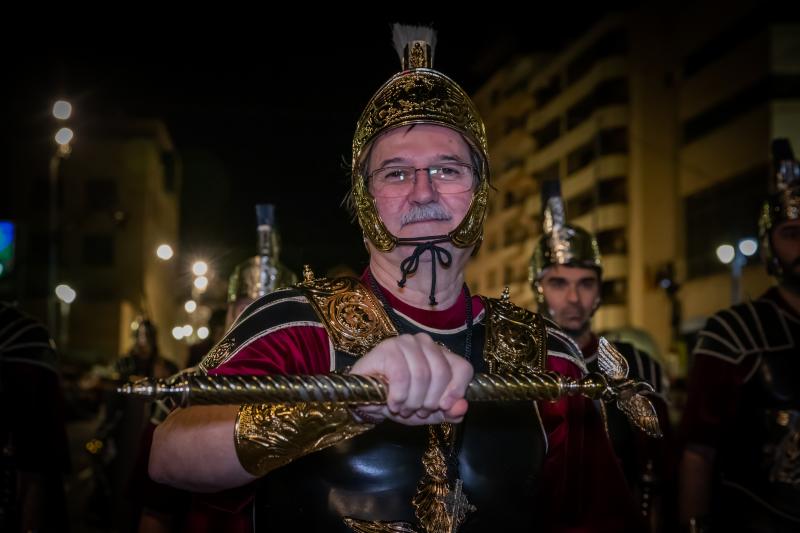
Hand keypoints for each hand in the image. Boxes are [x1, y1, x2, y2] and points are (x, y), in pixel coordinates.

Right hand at [350, 333, 472, 424]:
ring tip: (403, 409)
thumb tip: (461, 408)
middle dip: (430, 400)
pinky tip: (392, 403)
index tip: (443, 407)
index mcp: (441, 356)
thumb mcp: (428, 412)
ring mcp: (406, 343)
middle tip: (417, 411)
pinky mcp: (387, 348)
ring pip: (422, 375)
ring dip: (412, 401)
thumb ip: (448, 412)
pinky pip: (401, 375)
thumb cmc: (400, 401)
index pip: (463, 368)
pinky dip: (398, 396)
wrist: (366, 399)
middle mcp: (426, 343)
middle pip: (441, 373)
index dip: (456, 390)